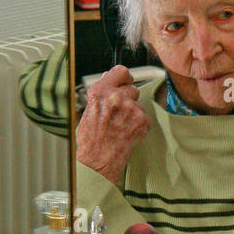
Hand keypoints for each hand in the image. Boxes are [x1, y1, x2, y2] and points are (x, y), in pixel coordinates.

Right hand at [76, 66, 150, 185]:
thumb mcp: (88, 110)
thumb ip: (102, 93)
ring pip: (139, 103)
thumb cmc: (90, 139)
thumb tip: (110, 79)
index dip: (124, 78)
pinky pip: (145, 116)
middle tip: (119, 112)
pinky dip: (139, 123)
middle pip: (132, 88)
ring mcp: (132, 109)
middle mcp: (116, 97)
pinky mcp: (143, 121)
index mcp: (100, 92)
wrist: (98, 161)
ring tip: (121, 125)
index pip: (121, 71)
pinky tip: (127, 131)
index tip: (124, 82)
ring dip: (133, 112)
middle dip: (128, 98)